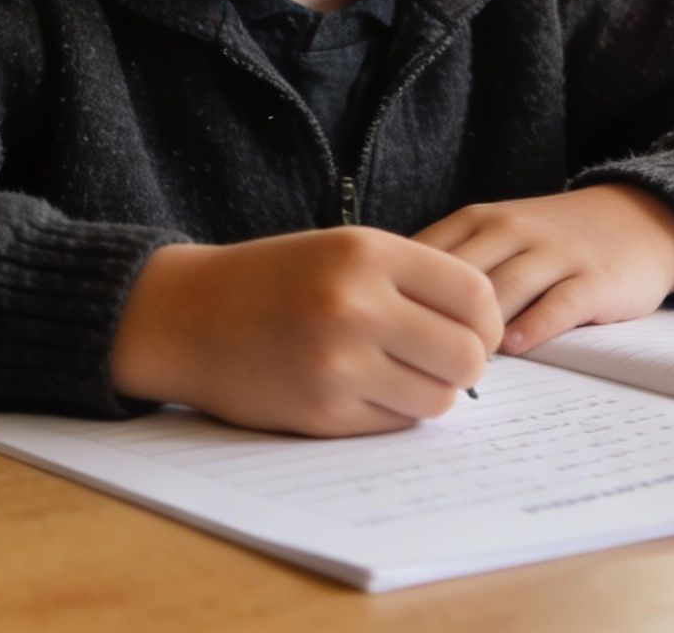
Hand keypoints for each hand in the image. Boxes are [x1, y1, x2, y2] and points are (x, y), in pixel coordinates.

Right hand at [110, 228, 501, 436]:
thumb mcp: (341, 250)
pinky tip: (356, 389)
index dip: (486, 320)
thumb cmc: (273, 280)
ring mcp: (339, 363)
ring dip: (427, 391)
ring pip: (437, 398)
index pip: (475, 296)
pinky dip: (388, 412)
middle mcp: (356, 305)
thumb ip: (412, 280)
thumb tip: (486, 332)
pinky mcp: (323, 412)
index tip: (471, 329)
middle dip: (463, 363)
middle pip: (468, 355)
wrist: (186, 316)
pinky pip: (394, 424)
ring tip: (394, 373)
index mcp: (366, 253)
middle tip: (437, 359)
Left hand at [412, 185, 673, 356]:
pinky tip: (516, 350)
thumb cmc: (550, 240)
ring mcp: (554, 253)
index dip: (399, 294)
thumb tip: (390, 310)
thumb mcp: (495, 235)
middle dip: (434, 317)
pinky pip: (559, 304)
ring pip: (505, 290)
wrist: (637, 218)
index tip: (384, 332)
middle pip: (458, 276)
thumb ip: (450, 265)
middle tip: (415, 360)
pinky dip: (535, 326)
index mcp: (477, 221)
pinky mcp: (594, 279)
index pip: (423, 255)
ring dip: (479, 330)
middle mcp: (511, 230)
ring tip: (458, 366)